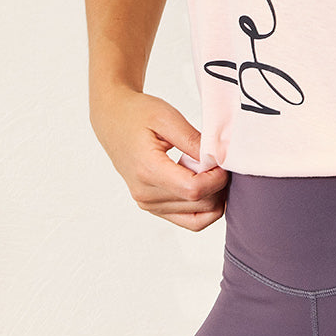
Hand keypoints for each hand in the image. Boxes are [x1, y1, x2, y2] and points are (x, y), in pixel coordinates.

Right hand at [91, 86, 227, 230]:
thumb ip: (194, 141)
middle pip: (199, 204)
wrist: (113, 120)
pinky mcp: (152, 207)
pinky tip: (204, 184)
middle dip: (219, 185)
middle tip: (218, 162)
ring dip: (213, 196)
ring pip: (198, 216)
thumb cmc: (137, 114)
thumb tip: (218, 159)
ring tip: (207, 170)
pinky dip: (204, 206)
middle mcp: (145, 194)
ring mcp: (148, 204)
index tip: (222, 161)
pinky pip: (189, 220)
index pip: (193, 189)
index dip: (217, 178)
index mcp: (148, 170)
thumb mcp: (167, 117)